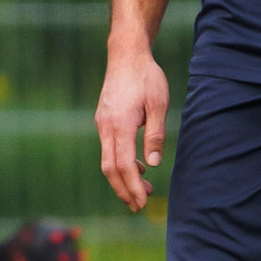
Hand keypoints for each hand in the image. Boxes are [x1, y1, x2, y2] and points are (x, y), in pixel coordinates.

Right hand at [96, 45, 169, 211]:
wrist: (126, 55)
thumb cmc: (146, 77)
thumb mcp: (158, 104)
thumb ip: (155, 134)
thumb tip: (152, 164)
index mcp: (120, 124)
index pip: (123, 165)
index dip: (132, 186)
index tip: (144, 201)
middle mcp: (106, 127)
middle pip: (110, 169)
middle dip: (124, 190)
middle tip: (140, 206)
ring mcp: (102, 124)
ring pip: (107, 160)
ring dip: (122, 179)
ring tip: (143, 189)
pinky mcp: (103, 121)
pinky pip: (108, 149)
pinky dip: (120, 164)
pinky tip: (136, 167)